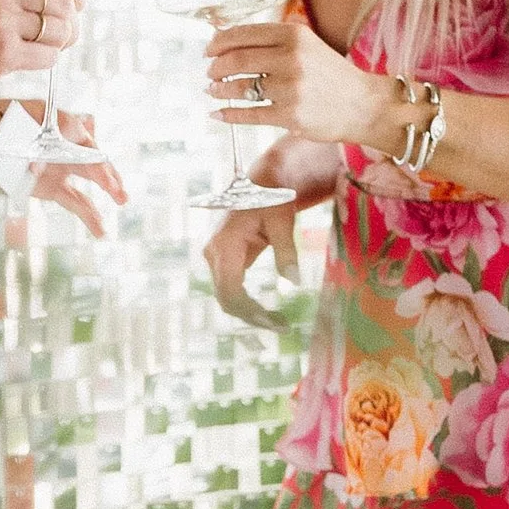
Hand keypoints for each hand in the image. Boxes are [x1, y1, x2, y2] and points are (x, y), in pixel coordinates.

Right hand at [0, 0, 82, 108]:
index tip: (79, 5)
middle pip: (63, 5)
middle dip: (71, 24)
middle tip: (64, 37)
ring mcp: (3, 24)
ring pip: (59, 32)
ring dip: (60, 45)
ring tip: (45, 50)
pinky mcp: (4, 54)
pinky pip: (47, 57)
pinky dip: (46, 62)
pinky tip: (31, 62)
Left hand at [0, 102, 125, 234]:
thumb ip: (3, 135)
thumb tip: (30, 155)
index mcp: (43, 114)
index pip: (67, 124)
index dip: (69, 138)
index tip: (56, 153)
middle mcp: (56, 137)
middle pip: (86, 149)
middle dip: (100, 164)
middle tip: (110, 182)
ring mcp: (57, 162)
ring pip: (88, 173)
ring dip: (107, 184)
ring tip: (122, 198)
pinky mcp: (50, 185)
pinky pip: (75, 199)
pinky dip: (89, 214)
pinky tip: (101, 230)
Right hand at [205, 197, 300, 327]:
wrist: (260, 181)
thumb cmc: (272, 197)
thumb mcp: (282, 221)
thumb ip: (286, 252)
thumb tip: (295, 283)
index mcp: (225, 244)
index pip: (231, 290)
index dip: (251, 311)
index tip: (274, 322)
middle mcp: (214, 253)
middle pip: (226, 298)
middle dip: (251, 316)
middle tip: (281, 326)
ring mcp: (215, 257)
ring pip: (226, 295)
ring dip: (249, 312)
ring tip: (277, 322)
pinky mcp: (222, 259)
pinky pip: (230, 287)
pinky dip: (247, 302)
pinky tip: (266, 312)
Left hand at [206, 5, 392, 151]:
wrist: (365, 105)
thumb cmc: (333, 76)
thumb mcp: (308, 46)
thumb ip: (275, 42)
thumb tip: (230, 40)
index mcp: (295, 36)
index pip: (245, 33)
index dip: (220, 42)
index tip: (209, 49)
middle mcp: (292, 59)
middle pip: (237, 59)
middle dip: (216, 67)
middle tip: (209, 72)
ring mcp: (290, 88)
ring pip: (241, 87)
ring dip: (219, 89)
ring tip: (213, 90)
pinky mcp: (290, 115)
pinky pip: (249, 114)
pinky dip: (229, 114)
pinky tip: (218, 114)